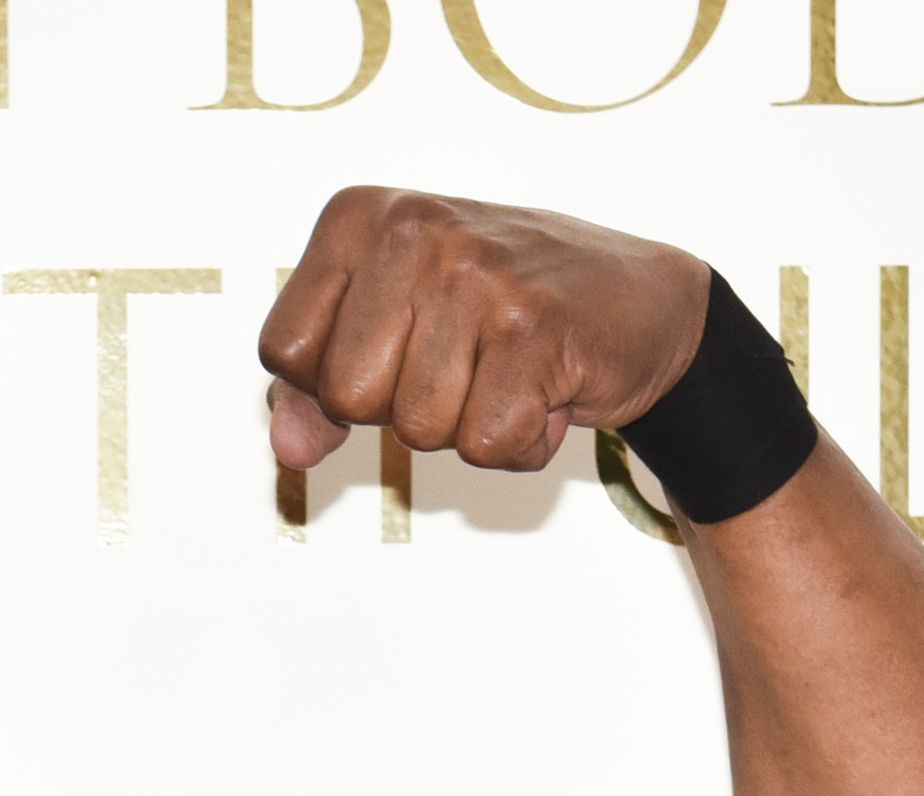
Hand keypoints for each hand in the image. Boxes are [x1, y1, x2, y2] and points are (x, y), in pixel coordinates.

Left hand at [259, 188, 711, 473]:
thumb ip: (317, 391)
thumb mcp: (392, 330)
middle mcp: (411, 229)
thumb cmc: (498, 316)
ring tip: (508, 373)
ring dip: (467, 428)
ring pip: (415, 428)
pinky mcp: (535, 326)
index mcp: (357, 217)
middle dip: (400, 410)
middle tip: (464, 363)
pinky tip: (546, 391)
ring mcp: (476, 272)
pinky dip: (519, 445)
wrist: (640, 301)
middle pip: (346, 396)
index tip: (399, 349)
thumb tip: (289, 451)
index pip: (283, 351)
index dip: (333, 383)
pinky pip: (483, 445)